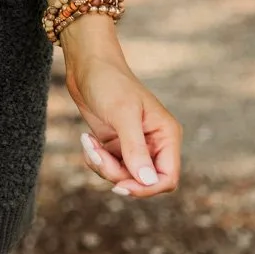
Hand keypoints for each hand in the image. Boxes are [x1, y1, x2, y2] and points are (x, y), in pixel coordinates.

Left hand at [60, 18, 181, 197]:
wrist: (88, 65)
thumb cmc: (110, 82)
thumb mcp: (122, 114)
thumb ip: (135, 149)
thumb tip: (147, 182)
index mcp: (167, 135)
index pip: (167, 178)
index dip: (147, 188)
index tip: (120, 186)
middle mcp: (155, 143)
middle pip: (142, 182)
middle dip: (117, 174)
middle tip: (96, 155)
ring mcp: (135, 146)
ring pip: (124, 177)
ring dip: (102, 166)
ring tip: (88, 143)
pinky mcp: (117, 145)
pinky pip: (109, 167)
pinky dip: (96, 160)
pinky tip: (87, 140)